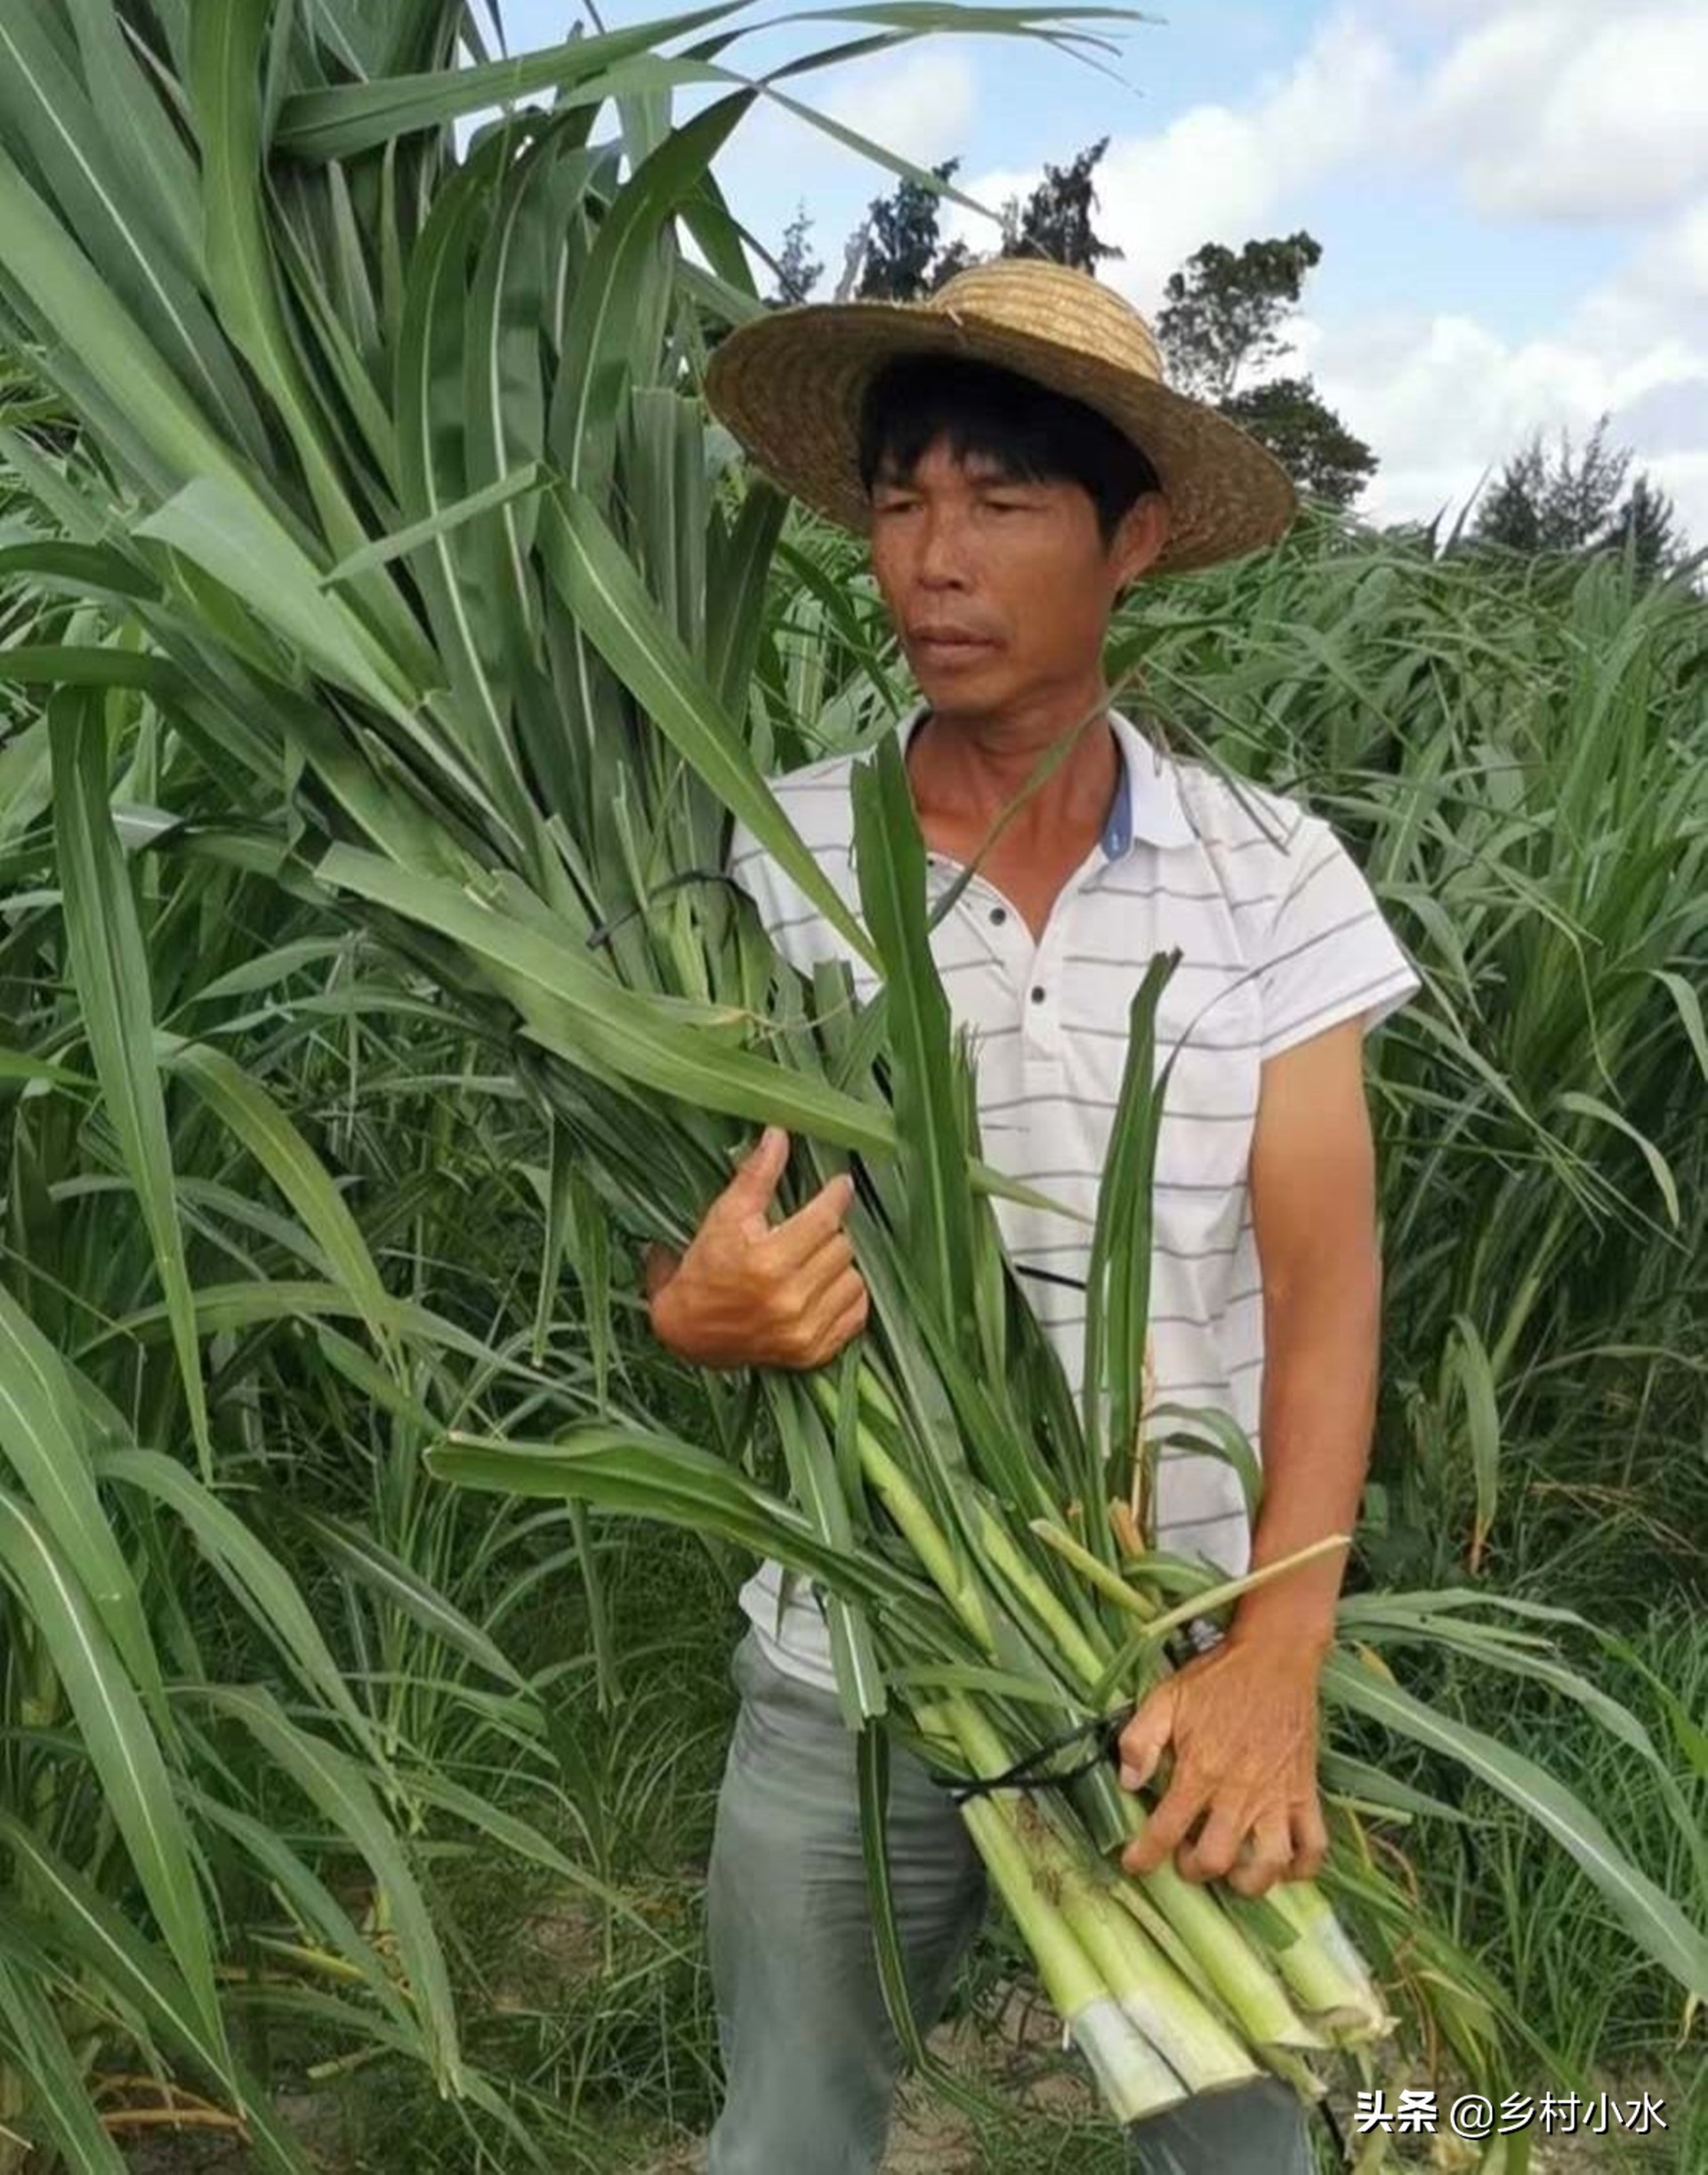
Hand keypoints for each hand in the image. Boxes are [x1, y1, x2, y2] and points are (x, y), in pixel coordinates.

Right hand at [644, 1126, 868, 1370]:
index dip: (836, 1196)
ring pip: (854, 1279)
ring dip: (840, 1264)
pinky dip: (847, 1297)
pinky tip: (825, 1287)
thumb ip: (756, 1176)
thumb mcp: (724, 1217)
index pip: (825, 1218)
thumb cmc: (704, 1269)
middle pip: (841, 1246)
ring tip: (815, 1259)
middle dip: (830, 1231)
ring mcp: (804, 1331)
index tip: (841, 1184)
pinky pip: (856, 1314)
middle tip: (812, 1227)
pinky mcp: (813, 1353)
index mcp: (767, 1262)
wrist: (687, 1334)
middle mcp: (790, 1300)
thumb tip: (779, 1134)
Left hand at [1115, 1635, 1328, 1895]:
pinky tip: (1282, 1865)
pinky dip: (1302, 1868)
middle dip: (1194, 1870)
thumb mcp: (1166, 1697)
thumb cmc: (1216, 1678)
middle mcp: (1239, 1792)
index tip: (1133, 1864)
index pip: (1165, 1829)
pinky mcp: (1306, 1792)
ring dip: (1248, 1881)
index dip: (1144, 1856)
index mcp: (1200, 1770)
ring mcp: (1277, 1796)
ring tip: (1234, 1871)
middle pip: (1216, 1859)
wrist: (1275, 1656)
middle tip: (1186, 1856)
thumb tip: (1127, 1781)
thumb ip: (1140, 1739)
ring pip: (1269, 1864)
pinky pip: (1314, 1846)